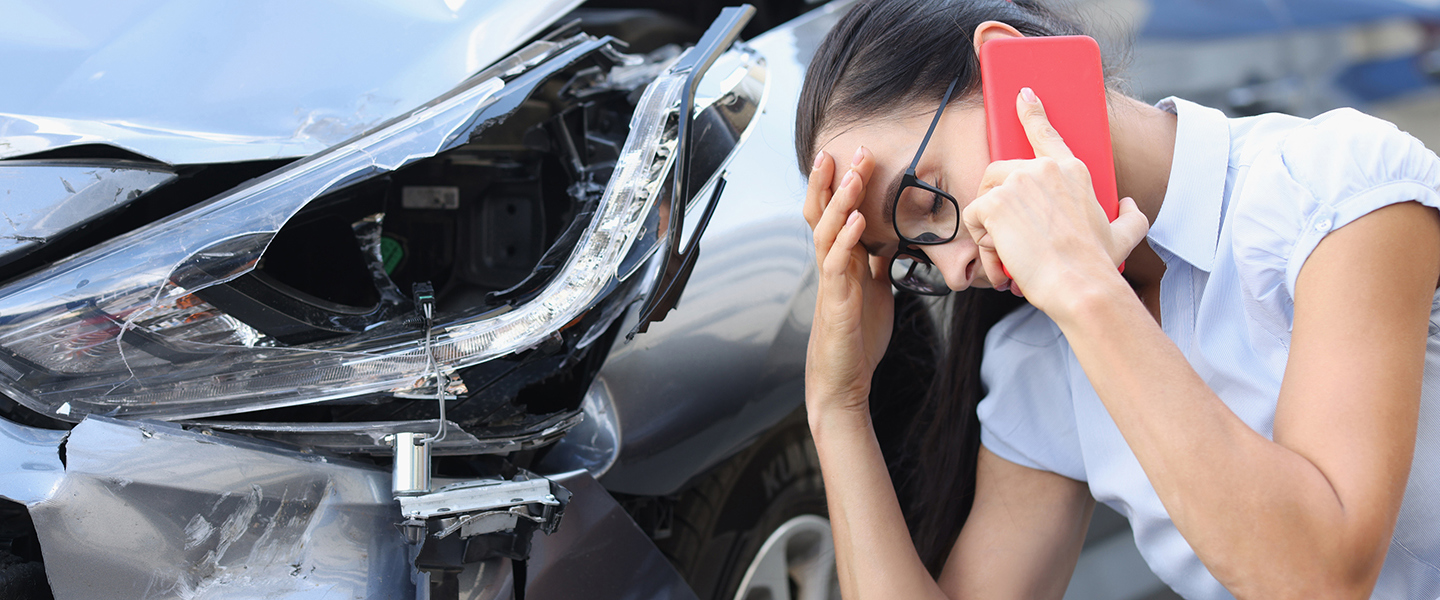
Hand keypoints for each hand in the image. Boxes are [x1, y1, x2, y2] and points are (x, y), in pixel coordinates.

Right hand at [803, 147, 894, 414]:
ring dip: (840, 200)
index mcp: (840, 260)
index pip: (832, 211)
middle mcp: (830, 265)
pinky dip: (846, 240)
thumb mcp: (874, 290)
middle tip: (852, 149)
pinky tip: (856, 221)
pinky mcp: (836, 301)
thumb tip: (892, 239)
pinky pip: (837, 264)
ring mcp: (830, 281)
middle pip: (822, 211)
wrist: (843, 379)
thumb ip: (877, 263)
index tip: (852, 154)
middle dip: (835, 179)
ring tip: (854, 174)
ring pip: (826, 231)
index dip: (837, 183)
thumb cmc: (857, 336)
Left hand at [962, 88, 1148, 313]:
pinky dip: (981, 240)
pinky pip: (974, 216)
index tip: (1023, 94)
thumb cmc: (1098, 264)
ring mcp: (1019, 182)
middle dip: (997, 202)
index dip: (1031, 111)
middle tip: (1012, 235)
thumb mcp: (1125, 235)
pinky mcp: (997, 201)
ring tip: (1009, 250)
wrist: (1080, 284)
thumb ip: (1131, 215)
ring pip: (985, 194)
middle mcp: (1044, 168)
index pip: (1046, 132)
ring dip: (989, 223)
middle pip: (1000, 172)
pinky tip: (1000, 256)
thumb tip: (1130, 205)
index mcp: (1073, 170)